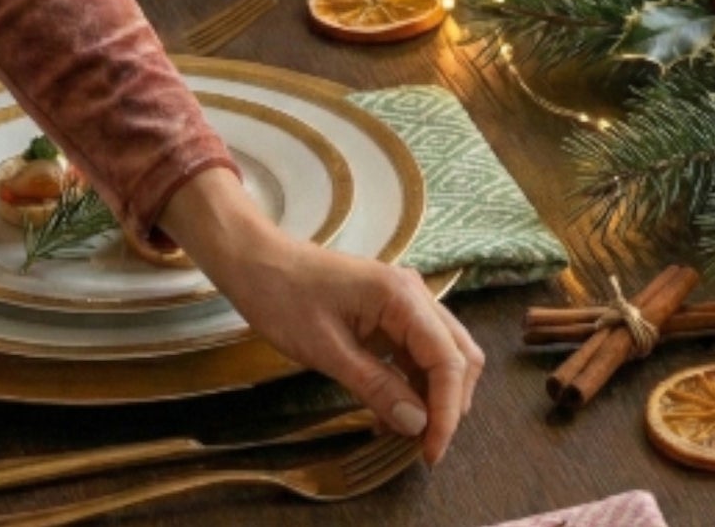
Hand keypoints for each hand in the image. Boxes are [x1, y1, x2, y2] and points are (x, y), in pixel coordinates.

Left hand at [162, 169, 483, 464]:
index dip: (447, 411)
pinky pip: (416, 353)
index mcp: (402, 297)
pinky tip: (389, 413)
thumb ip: (377, 386)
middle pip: (458, 355)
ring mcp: (403, 302)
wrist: (256, 262)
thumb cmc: (284, 299)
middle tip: (422, 448)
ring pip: (442, 356)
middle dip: (448, 404)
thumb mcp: (326, 350)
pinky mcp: (389, 313)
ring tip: (402, 435)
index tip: (430, 453)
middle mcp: (414, 294)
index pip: (448, 360)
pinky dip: (412, 385)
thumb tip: (419, 424)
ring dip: (431, 397)